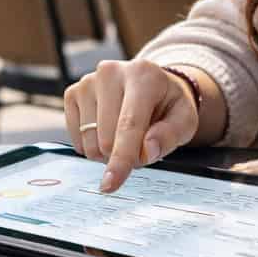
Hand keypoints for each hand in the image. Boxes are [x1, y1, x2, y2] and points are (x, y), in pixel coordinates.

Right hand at [64, 60, 199, 192]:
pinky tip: (107, 129)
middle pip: (107, 138)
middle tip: (140, 143)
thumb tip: (147, 151)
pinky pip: (77, 139)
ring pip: (89, 142)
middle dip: (123, 155)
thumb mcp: (184, 120)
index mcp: (143, 75)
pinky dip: (93, 145)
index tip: (111, 184)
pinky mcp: (72, 93)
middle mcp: (111, 72)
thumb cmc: (168, 105)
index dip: (121, 158)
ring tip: (124, 134)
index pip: (129, 124)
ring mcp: (88, 81)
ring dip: (107, 152)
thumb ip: (170, 136)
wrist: (152, 86)